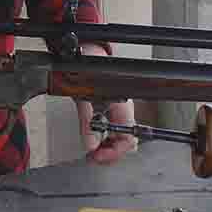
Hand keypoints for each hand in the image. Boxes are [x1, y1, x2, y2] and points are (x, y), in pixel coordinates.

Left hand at [75, 43, 137, 163]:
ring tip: (93, 155)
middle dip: (111, 155)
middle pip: (126, 143)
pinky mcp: (112, 110)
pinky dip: (105, 141)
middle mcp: (125, 111)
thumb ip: (87, 123)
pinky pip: (114, 132)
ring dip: (108, 149)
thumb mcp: (84, 97)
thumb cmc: (90, 68)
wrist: (89, 52)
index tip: (97, 157)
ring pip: (121, 139)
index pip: (128, 139)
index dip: (114, 152)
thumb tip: (90, 146)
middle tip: (93, 159)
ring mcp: (119, 112)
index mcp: (123, 108)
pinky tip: (95, 143)